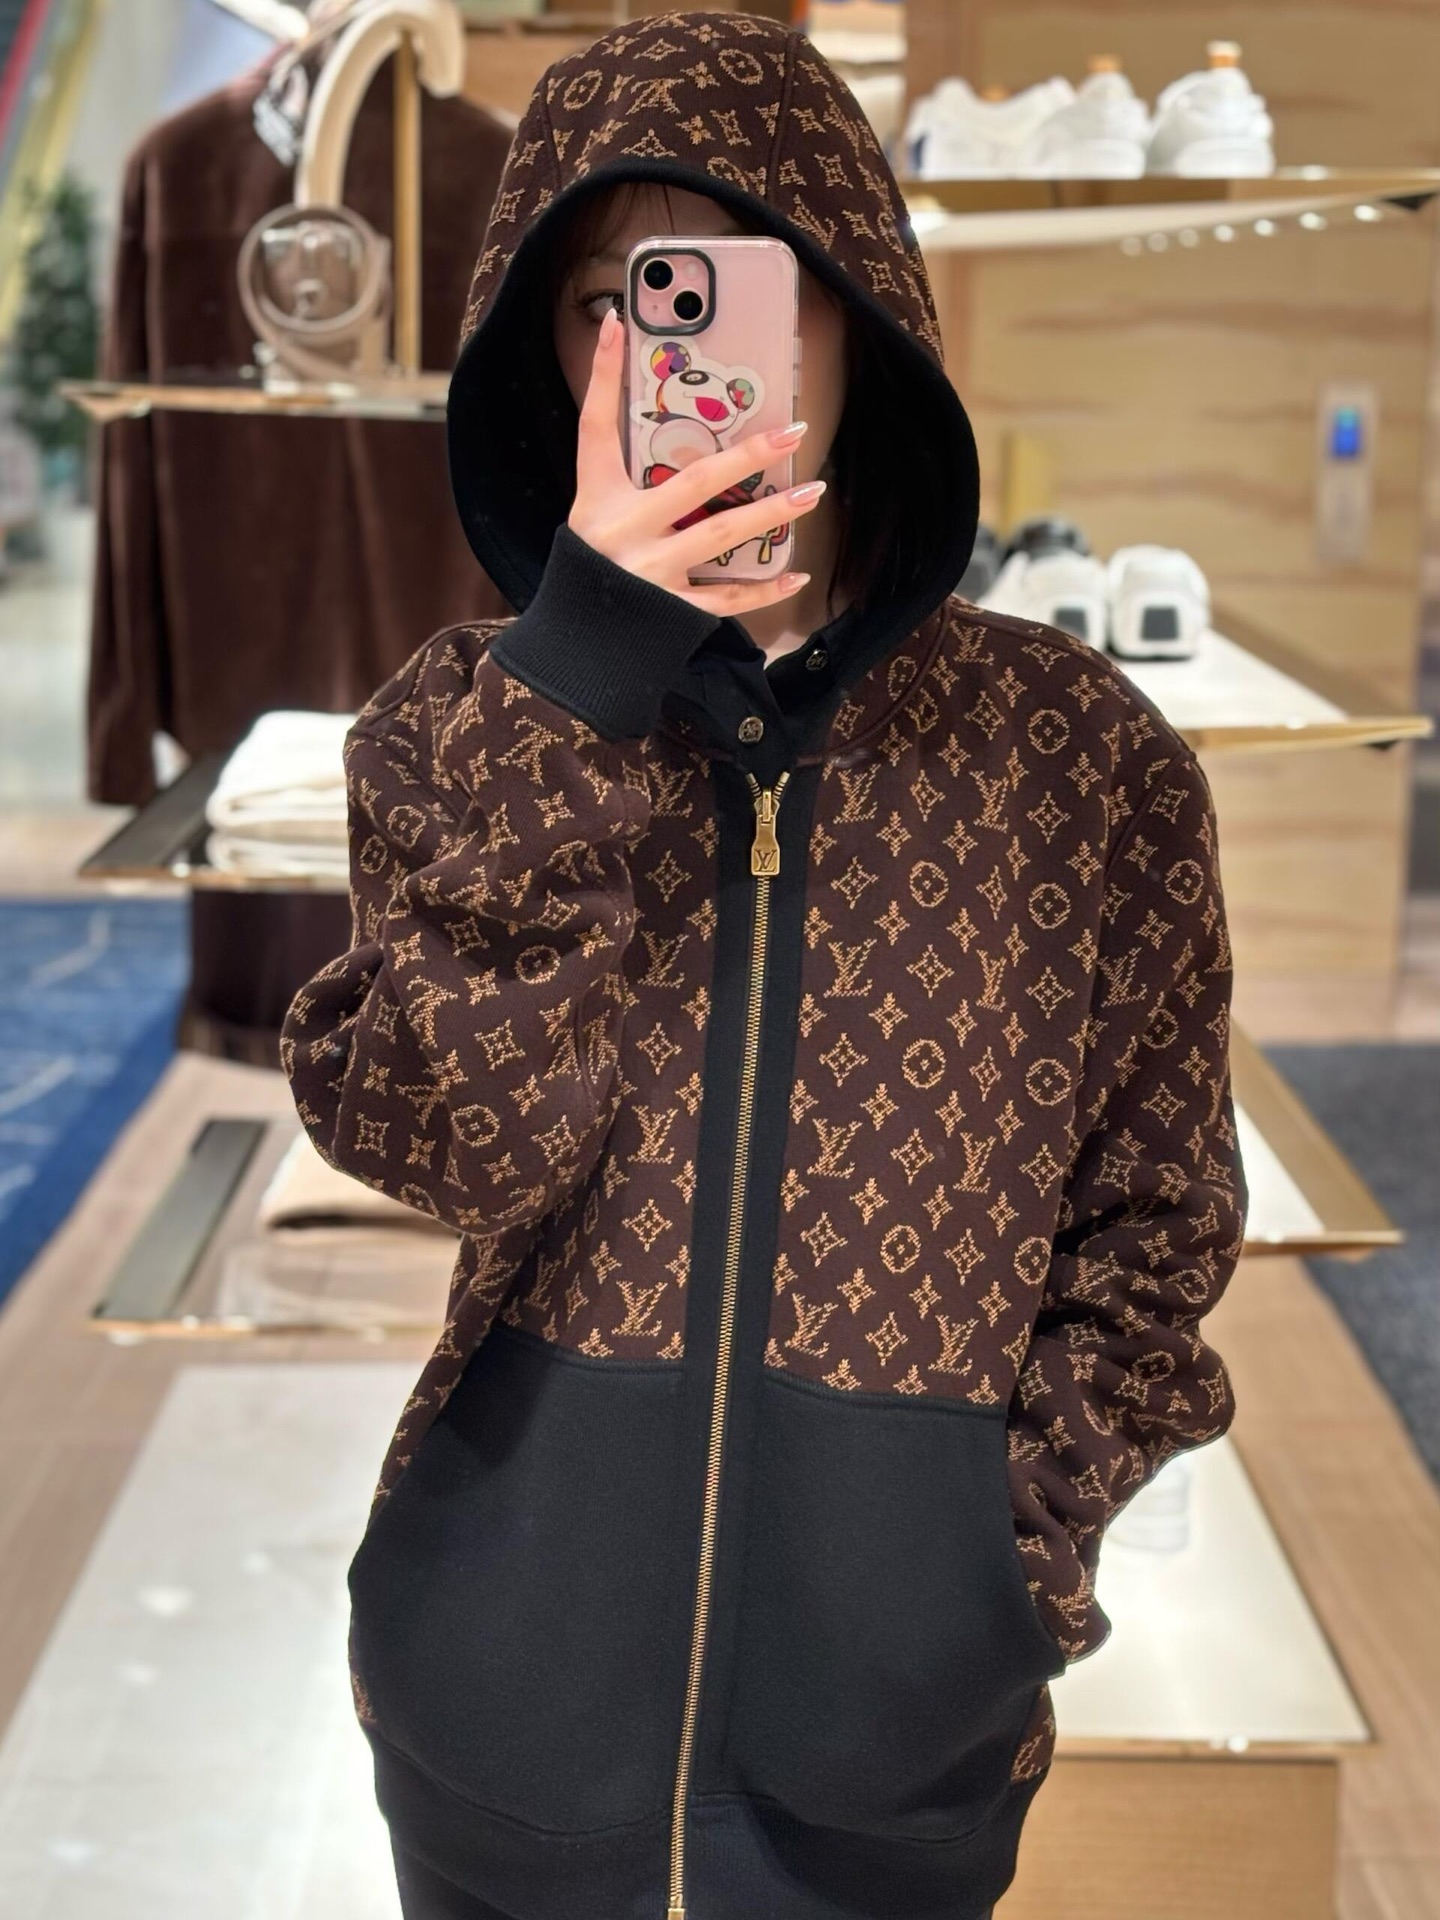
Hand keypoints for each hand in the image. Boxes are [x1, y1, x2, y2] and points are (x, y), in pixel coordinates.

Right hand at [568, 304, 821, 617]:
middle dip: (746, 455)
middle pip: (694, 484)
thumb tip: (638, 402)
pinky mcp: (672, 613)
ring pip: (721, 536)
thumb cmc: (590, 566)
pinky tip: (798, 575)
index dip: (601, 375)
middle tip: (793, 432)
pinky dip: (764, 591)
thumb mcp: (593, 511)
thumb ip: (619, 467)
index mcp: (598, 500)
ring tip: (811, 494)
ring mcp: (651, 574)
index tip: (616, 323)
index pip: (595, 427)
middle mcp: (625, 533)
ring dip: (771, 515)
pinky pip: (727, 600)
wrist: (577, 644)